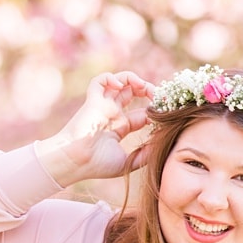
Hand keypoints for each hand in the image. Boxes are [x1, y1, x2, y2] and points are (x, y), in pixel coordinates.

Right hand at [35, 71, 154, 186]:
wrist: (75, 162)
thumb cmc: (97, 165)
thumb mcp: (128, 162)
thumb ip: (146, 154)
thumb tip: (162, 143)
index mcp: (120, 127)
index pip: (143, 113)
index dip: (156, 111)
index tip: (167, 114)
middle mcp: (112, 114)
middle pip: (133, 93)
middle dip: (148, 91)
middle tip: (160, 96)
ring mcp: (102, 106)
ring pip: (118, 82)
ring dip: (133, 79)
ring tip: (143, 86)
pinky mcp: (93, 101)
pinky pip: (99, 81)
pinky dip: (109, 77)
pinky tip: (119, 84)